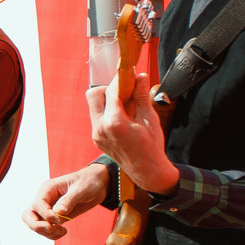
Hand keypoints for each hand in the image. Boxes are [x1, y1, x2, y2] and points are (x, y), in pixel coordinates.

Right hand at [22, 165, 111, 239]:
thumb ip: (68, 200)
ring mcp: (48, 209)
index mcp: (48, 189)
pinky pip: (46, 229)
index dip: (46, 215)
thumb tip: (58, 213)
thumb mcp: (81, 189)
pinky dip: (52, 235)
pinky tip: (64, 232)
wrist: (97, 184)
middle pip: (28, 215)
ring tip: (62, 231)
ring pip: (35, 224)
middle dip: (37, 226)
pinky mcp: (54, 217)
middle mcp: (45, 199)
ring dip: (46, 232)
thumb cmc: (88, 182)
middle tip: (52, 229)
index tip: (60, 220)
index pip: (37, 204)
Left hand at [88, 69, 179, 194]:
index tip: (129, 73)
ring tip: (126, 103)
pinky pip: (97, 117)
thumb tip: (140, 76)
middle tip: (125, 89)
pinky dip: (107, 111)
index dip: (121, 80)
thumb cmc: (151, 147)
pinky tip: (123, 115)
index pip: (111, 91)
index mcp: (113, 123)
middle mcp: (100, 128)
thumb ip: (141, 96)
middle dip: (108, 88)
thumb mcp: (149, 119)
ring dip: (107, 100)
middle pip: (93, 95)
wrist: (146, 171)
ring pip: (94, 106)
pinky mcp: (96, 138)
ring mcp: (96, 134)